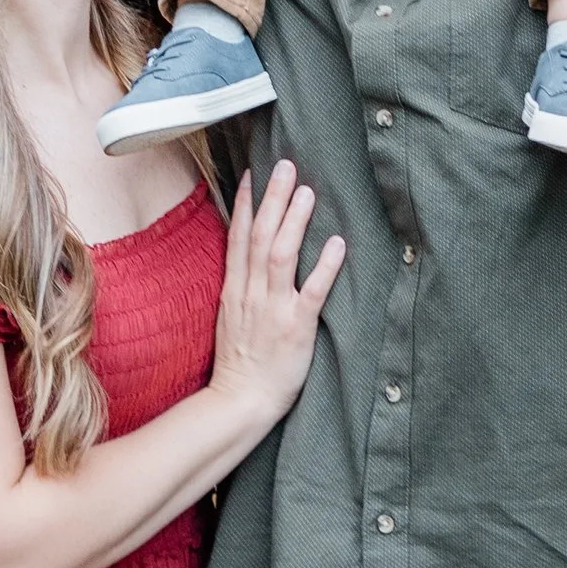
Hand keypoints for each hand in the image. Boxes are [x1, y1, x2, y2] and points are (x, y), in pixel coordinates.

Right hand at [207, 160, 345, 427]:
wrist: (239, 402)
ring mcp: (272, 308)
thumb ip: (239, 288)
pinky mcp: (295, 326)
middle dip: (273, 198)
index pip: (238, 237)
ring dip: (294, 221)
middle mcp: (251, 293)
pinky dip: (324, 265)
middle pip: (259, 235)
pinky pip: (312, 291)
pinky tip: (337, 243)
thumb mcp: (230, 318)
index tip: (254, 174)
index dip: (246, 204)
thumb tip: (248, 262)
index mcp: (234, 290)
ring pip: (280, 255)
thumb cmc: (239, 364)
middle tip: (286, 165)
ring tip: (307, 192)